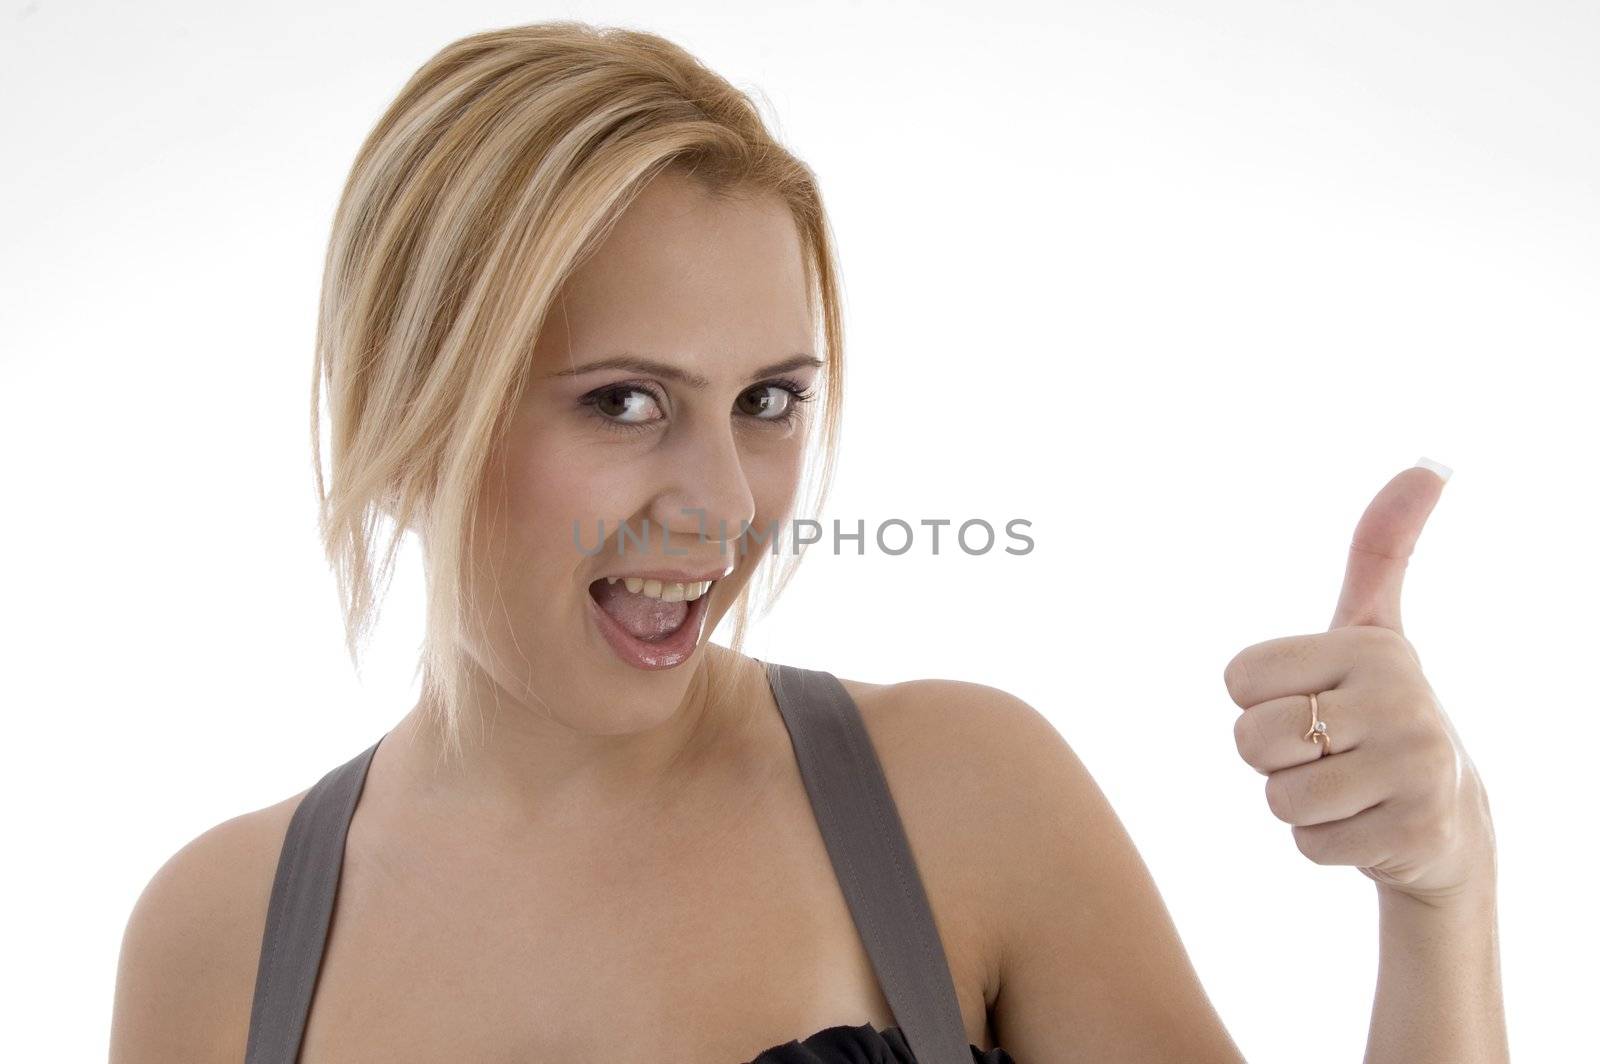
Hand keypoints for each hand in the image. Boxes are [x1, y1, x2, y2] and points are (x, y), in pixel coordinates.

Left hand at [1224, 462, 1495, 905]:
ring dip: (1298, 802)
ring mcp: (1414, 768)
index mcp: (1370, 646)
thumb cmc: (1383, 711)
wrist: (1448, 819)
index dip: (1260, 701)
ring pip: (1278, 796)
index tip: (1313, 701)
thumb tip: (1428, 462)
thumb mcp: (1374, 628)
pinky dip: (1324, 843)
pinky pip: (1309, 843)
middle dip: (1273, 758)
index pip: (1238, 679)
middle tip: (1327, 752)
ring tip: (1347, 787)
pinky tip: (1365, 824)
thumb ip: (1382, 547)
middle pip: (1253, 739)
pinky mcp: (1414, 831)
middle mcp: (1401, 698)